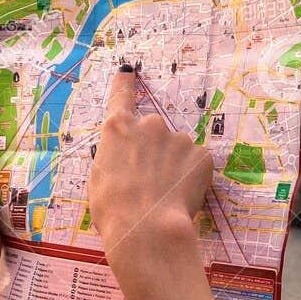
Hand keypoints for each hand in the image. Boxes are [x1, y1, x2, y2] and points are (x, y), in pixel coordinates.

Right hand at [89, 67, 211, 260]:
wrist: (147, 228)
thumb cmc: (112, 209)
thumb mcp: (99, 179)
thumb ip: (113, 158)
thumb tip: (123, 159)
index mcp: (118, 128)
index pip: (121, 95)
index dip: (125, 83)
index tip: (128, 71)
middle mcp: (149, 124)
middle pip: (152, 131)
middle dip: (152, 150)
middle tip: (147, 181)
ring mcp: (178, 138)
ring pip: (176, 150)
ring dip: (172, 165)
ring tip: (164, 194)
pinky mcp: (201, 155)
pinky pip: (195, 164)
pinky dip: (191, 177)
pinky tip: (181, 196)